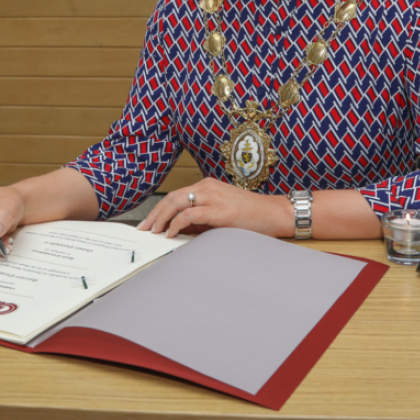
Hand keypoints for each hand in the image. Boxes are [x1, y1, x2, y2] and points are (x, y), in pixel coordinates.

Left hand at [137, 178, 291, 238]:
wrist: (275, 213)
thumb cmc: (252, 215)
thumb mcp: (221, 213)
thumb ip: (201, 218)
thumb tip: (179, 229)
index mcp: (207, 185)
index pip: (175, 195)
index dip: (159, 209)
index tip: (149, 222)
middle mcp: (207, 187)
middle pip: (171, 198)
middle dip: (154, 214)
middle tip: (144, 228)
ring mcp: (212, 197)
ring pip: (176, 203)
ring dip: (161, 219)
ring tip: (153, 232)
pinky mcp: (217, 210)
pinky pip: (189, 215)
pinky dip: (176, 224)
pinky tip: (171, 233)